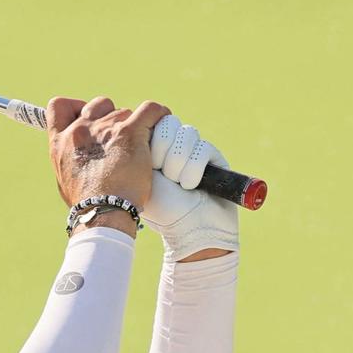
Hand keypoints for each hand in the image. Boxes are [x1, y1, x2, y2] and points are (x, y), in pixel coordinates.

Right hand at [47, 96, 165, 222]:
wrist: (103, 213)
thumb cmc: (88, 205)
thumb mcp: (66, 181)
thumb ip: (71, 162)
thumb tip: (78, 159)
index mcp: (60, 141)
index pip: (61, 106)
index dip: (78, 107)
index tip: (89, 118)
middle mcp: (80, 129)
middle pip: (100, 106)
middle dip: (112, 118)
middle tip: (121, 140)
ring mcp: (104, 129)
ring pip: (125, 112)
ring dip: (133, 126)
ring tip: (141, 147)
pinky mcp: (129, 132)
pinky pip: (150, 110)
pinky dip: (158, 113)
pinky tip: (161, 121)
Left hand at [143, 116, 241, 259]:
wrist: (190, 231)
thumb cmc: (162, 209)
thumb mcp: (141, 174)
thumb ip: (137, 146)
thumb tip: (142, 121)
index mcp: (154, 148)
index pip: (152, 120)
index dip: (151, 139)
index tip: (148, 164)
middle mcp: (174, 147)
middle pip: (169, 122)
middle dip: (163, 151)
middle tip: (163, 174)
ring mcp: (195, 151)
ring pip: (186, 132)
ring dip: (178, 162)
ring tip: (178, 184)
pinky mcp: (214, 157)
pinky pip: (202, 147)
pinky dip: (194, 169)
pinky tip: (191, 186)